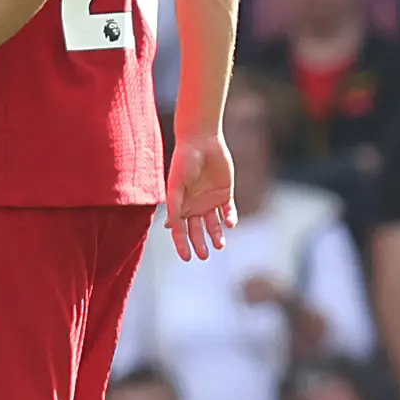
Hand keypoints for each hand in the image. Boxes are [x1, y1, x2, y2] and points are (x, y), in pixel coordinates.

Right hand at [164, 130, 237, 261]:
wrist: (202, 141)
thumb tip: (169, 228)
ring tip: (219, 245)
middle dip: (200, 244)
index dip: (182, 244)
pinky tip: (230, 223)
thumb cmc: (184, 161)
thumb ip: (174, 206)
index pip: (180, 230)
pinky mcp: (225, 194)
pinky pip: (228, 211)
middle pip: (197, 231)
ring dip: (216, 235)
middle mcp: (195, 206)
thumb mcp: (176, 185)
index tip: (187, 258)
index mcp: (180, 205)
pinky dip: (230, 219)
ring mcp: (210, 201)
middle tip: (204, 256)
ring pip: (214, 225)